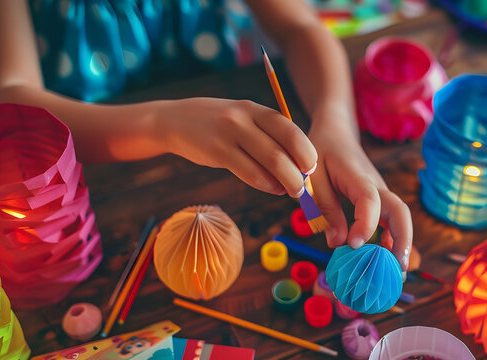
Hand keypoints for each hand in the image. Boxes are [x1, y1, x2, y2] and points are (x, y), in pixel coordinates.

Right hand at [156, 98, 316, 196]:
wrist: (175, 121)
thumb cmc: (218, 124)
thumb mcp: (243, 119)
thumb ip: (267, 135)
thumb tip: (298, 162)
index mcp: (256, 109)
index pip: (291, 130)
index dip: (306, 151)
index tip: (312, 167)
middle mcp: (245, 118)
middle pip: (284, 148)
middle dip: (300, 171)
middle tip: (304, 185)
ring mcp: (230, 134)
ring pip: (270, 163)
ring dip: (286, 182)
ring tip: (290, 190)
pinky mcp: (217, 152)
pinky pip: (250, 173)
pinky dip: (267, 184)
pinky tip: (272, 187)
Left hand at [308, 117, 412, 271]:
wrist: (336, 133)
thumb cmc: (322, 153)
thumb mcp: (313, 179)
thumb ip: (325, 209)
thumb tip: (337, 243)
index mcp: (357, 177)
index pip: (370, 201)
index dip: (365, 224)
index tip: (352, 245)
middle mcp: (376, 186)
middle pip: (400, 212)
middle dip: (401, 240)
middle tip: (396, 269)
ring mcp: (381, 194)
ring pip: (401, 219)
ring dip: (402, 245)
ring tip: (398, 275)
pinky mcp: (380, 202)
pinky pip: (392, 222)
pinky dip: (393, 242)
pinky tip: (389, 261)